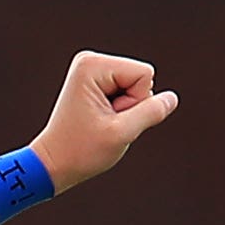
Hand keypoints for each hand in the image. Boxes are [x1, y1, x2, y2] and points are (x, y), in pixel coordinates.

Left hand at [30, 50, 177, 191]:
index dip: (135, 102)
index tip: (106, 117)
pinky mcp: (96, 81)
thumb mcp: (122, 134)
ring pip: (138, 87)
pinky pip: (129, 92)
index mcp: (92, 65)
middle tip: (102, 122)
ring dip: (125, 110)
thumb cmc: (81, 151)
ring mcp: (92, 70)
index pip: (146, 75)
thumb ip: (151, 112)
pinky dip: (119, 110)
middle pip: (143, 78)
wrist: (52, 163)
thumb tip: (172, 98)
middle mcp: (90, 60)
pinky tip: (98, 119)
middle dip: (130, 105)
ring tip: (98, 121)